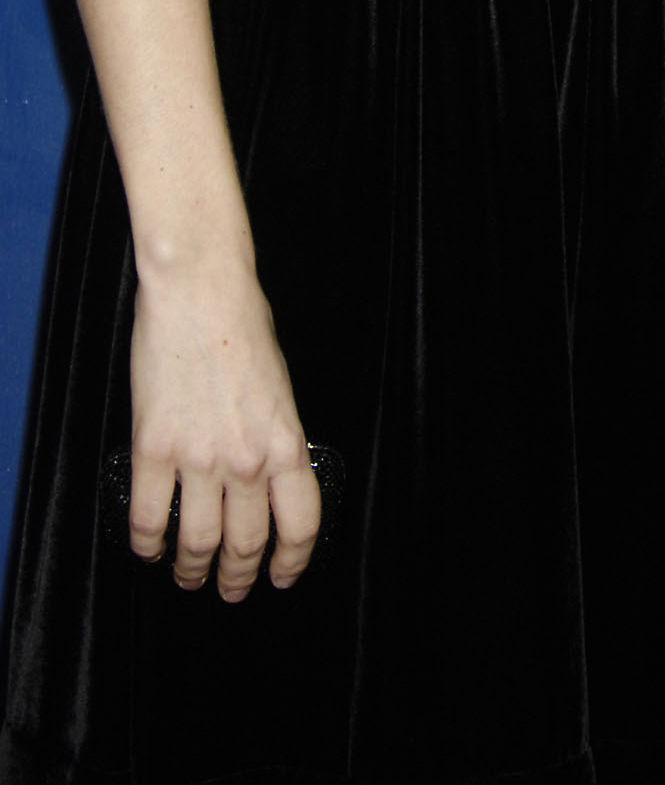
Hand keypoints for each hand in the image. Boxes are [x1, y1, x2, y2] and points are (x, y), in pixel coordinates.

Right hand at [128, 263, 321, 597]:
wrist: (201, 292)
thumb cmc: (243, 325)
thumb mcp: (280, 387)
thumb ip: (275, 435)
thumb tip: (270, 475)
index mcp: (286, 441)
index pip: (300, 524)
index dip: (292, 560)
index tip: (283, 576)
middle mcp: (246, 459)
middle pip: (245, 544)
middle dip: (238, 576)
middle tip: (230, 589)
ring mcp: (198, 457)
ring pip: (197, 543)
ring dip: (192, 569)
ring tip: (189, 576)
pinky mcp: (155, 448)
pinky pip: (149, 518)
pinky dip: (148, 543)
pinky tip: (149, 548)